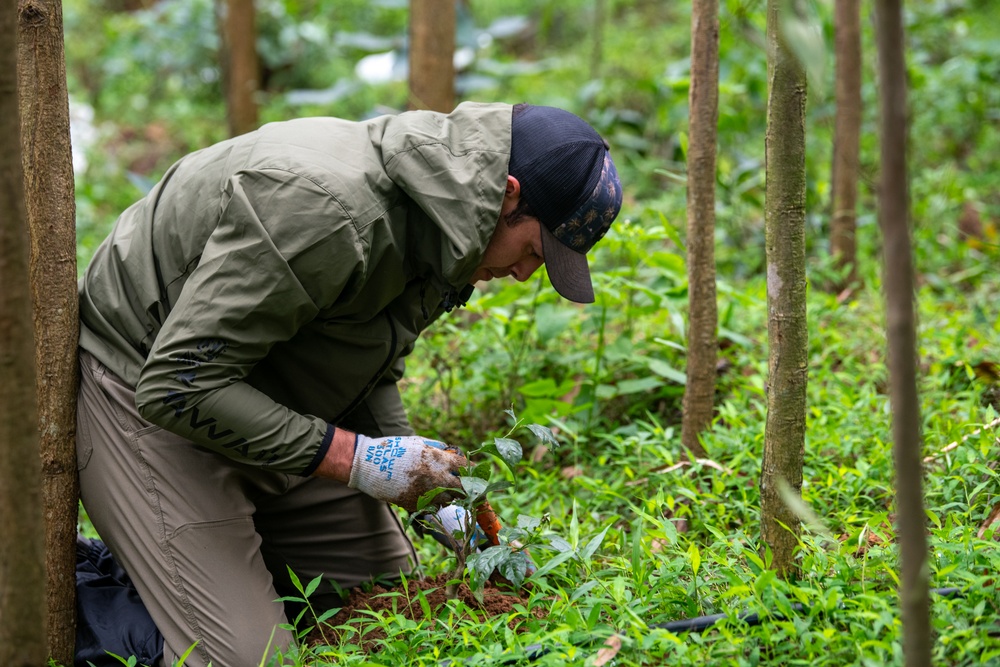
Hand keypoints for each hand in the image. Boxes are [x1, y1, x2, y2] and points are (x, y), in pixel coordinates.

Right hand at [348, 435, 467, 510]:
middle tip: (465, 484)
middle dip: (466, 485)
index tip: (472, 470)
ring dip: (450, 494)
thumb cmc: (394, 449)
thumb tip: (452, 453)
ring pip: (449, 499)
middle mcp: (435, 478)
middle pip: (462, 487)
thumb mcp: (418, 442)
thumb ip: (437, 448)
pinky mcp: (416, 504)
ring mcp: (426, 493)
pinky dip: (435, 501)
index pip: (464, 467)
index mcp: (437, 460)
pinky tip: (429, 494)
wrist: (370, 466)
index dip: (470, 469)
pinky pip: (433, 506)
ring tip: (444, 487)